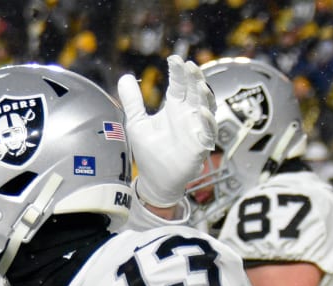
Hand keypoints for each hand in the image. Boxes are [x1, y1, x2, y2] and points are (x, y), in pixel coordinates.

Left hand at [117, 55, 216, 207]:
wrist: (156, 179)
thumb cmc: (150, 151)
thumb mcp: (137, 123)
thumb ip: (132, 101)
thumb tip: (125, 76)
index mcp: (174, 107)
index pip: (179, 84)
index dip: (178, 71)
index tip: (174, 58)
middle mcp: (188, 114)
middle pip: (195, 91)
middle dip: (194, 78)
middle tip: (189, 65)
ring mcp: (196, 129)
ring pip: (206, 107)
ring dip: (205, 96)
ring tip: (200, 84)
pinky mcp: (200, 146)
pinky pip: (208, 132)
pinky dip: (207, 122)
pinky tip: (203, 112)